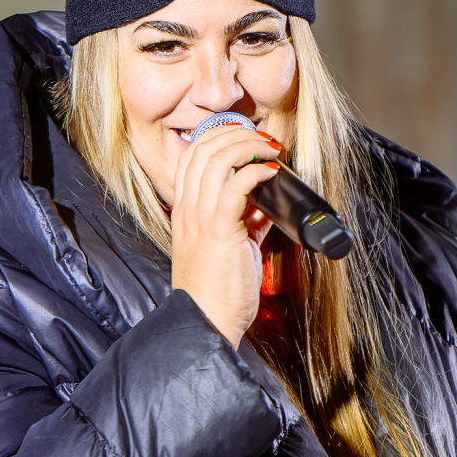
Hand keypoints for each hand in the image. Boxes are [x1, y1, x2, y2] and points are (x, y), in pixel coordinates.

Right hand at [168, 123, 279, 345]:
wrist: (206, 322)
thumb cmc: (217, 292)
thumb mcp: (230, 247)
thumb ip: (244, 222)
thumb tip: (264, 204)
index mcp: (185, 212)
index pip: (192, 157)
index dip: (217, 138)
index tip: (244, 137)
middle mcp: (187, 210)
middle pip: (202, 150)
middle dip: (234, 134)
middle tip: (261, 137)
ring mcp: (200, 218)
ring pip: (217, 159)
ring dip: (248, 146)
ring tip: (270, 148)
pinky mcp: (219, 228)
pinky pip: (236, 184)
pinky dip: (256, 171)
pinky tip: (271, 172)